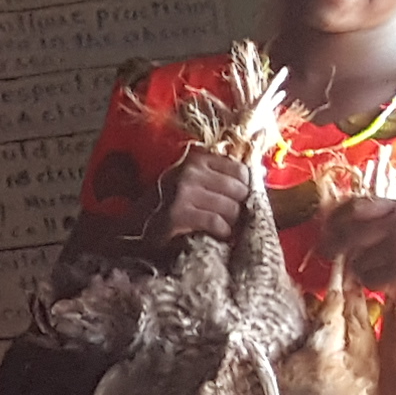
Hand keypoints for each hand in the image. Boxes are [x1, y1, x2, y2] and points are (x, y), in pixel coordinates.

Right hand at [146, 146, 261, 244]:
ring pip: (230, 208)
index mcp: (195, 159)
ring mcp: (182, 193)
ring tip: (222, 227)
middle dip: (238, 207)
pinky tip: (215, 235)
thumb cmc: (170, 204)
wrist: (135, 227)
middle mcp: (189, 172)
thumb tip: (260, 174)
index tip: (236, 200)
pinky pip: (216, 223)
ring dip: (230, 223)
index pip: (240, 170)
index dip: (244, 188)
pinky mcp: (177, 215)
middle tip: (230, 217)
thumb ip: (220, 176)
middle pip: (238, 190)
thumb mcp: (192, 181)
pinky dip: (221, 232)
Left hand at [314, 186, 395, 310]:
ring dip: (360, 269)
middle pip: (349, 234)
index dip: (335, 218)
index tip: (324, 227)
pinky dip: (373, 284)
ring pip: (357, 261)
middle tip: (325, 253)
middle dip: (333, 246)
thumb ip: (382, 220)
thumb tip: (338, 225)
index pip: (356, 207)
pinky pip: (369, 279)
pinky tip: (389, 281)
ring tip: (381, 269)